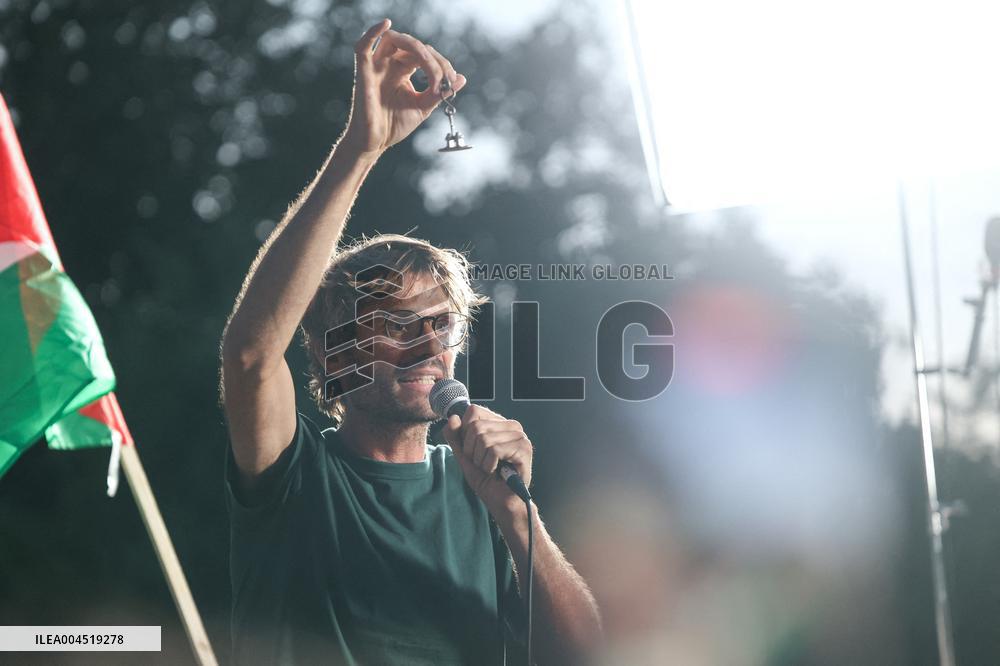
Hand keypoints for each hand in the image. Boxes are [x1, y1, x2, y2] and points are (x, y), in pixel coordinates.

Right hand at [340, 19, 466, 155]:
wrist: (375, 143)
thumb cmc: (394, 126)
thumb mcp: (423, 107)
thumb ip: (439, 91)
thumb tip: (461, 78)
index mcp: (402, 70)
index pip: (424, 54)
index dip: (441, 64)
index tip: (451, 83)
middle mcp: (389, 64)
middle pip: (413, 46)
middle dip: (434, 60)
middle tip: (444, 79)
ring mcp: (376, 66)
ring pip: (394, 39)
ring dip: (416, 48)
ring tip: (430, 67)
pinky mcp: (363, 72)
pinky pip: (363, 46)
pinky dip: (372, 31)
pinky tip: (386, 24)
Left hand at [442, 405, 532, 512]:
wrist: (501, 502)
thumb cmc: (487, 480)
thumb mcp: (465, 456)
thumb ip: (456, 437)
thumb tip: (452, 418)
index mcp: (499, 424)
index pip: (473, 411)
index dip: (465, 433)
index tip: (473, 451)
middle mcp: (511, 426)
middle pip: (476, 426)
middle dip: (471, 451)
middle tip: (482, 464)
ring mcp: (520, 436)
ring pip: (484, 439)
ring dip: (480, 461)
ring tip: (491, 469)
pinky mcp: (524, 448)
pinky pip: (494, 450)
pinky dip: (489, 465)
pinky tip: (498, 472)